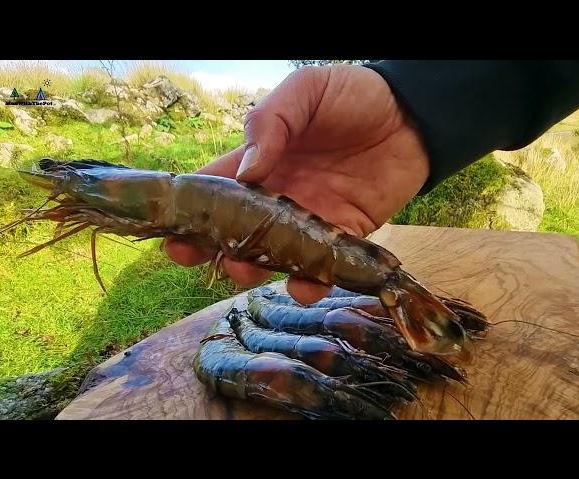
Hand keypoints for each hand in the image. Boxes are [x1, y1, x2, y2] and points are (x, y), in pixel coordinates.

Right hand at [164, 64, 429, 303]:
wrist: (411, 115)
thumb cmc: (352, 96)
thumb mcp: (304, 93)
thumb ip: (271, 123)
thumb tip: (247, 171)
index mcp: (262, 161)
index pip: (216, 187)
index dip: (189, 207)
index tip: (167, 226)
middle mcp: (278, 195)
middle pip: (235, 229)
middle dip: (208, 245)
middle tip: (189, 256)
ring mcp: (308, 219)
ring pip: (271, 255)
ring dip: (252, 268)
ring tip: (242, 269)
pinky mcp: (343, 235)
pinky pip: (321, 267)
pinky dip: (310, 282)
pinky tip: (303, 285)